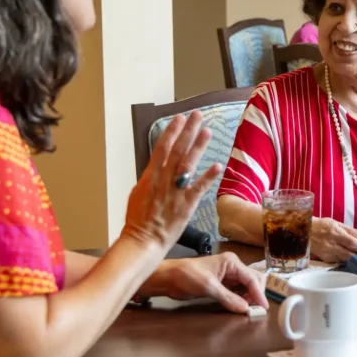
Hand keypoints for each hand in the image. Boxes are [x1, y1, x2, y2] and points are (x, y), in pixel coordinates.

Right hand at [123, 111, 221, 247]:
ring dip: (198, 147)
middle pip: (177, 151)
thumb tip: (158, 164)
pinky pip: (199, 188)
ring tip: (206, 131)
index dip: (171, 131)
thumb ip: (151, 176)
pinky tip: (217, 165)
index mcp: (150, 176)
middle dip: (187, 131)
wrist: (143, 240)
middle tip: (197, 115)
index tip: (179, 118)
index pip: (162, 148)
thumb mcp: (139, 192)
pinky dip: (208, 176)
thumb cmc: (138, 219)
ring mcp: (176, 192)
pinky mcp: (186, 205)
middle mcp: (163, 181)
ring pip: (188, 164)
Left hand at [155, 253, 268, 313]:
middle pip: (252, 280)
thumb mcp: (209, 287)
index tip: (263, 307)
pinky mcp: (221, 284)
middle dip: (256, 294)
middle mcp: (232, 267)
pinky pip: (236, 292)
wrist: (169, 278)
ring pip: (245, 287)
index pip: (251, 278)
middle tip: (256, 309)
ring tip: (250, 310)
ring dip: (249, 298)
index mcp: (232, 262)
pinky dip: (241, 299)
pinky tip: (241, 306)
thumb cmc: (188, 276)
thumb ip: (228, 298)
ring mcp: (227, 276)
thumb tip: (245, 309)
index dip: (259, 293)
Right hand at [310, 217, 356, 262]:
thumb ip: (353, 232)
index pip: (353, 243)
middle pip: (350, 254)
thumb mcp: (337, 224)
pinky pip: (339, 261)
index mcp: (336, 233)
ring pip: (345, 259)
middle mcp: (332, 244)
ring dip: (356, 260)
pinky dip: (346, 261)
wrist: (303, 232)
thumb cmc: (321, 225)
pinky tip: (352, 260)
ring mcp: (328, 253)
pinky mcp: (325, 259)